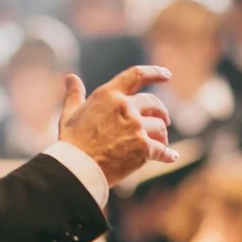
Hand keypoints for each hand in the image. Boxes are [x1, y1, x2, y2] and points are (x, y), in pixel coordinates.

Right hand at [58, 66, 177, 186]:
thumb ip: (74, 94)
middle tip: (165, 120)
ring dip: (163, 135)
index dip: (154, 73)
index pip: (136, 75)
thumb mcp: (69, 114)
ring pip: (160, 127)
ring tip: (162, 142)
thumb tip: (70, 77)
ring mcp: (137, 127)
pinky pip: (162, 150)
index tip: (167, 75)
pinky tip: (172, 157)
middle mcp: (126, 107)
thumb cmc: (71, 142)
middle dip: (162, 111)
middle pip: (154, 103)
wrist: (77, 169)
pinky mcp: (144, 148)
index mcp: (109, 94)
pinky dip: (168, 154)